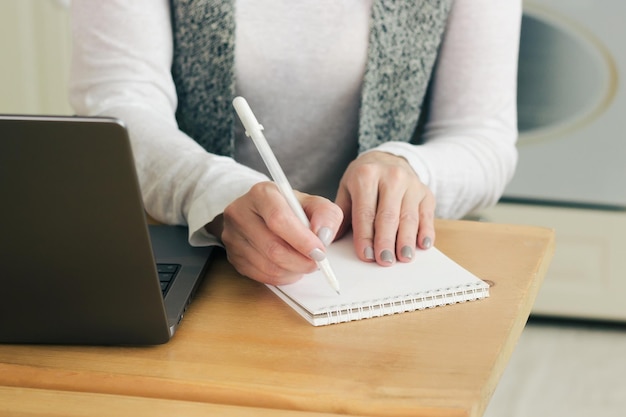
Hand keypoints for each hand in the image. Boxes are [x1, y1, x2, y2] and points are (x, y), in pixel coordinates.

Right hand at [207, 182, 343, 285]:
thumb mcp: (313, 204)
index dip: (302, 240)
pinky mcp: (232, 255)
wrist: (263, 213)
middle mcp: (241, 212)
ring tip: (303, 263)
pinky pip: (260, 276)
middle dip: (300, 261)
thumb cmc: (290, 209)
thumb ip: (326, 215)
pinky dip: (281, 277)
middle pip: (272, 247)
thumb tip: (323, 236)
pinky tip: (289, 267)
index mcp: (262, 193)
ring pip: (267, 265)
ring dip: (292, 271)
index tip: (320, 252)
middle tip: (316, 263)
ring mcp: (233, 236)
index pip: (279, 219)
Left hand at [335, 151, 434, 264]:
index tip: (366, 256)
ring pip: (409, 218)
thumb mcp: (347, 189)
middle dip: (386, 241)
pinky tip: (421, 245)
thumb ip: (341, 214)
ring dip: (406, 241)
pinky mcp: (426, 193)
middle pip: (388, 216)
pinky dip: (425, 232)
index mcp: (366, 175)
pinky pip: (427, 215)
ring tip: (403, 258)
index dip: (365, 236)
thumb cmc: (364, 179)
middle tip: (385, 261)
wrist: (388, 159)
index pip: (365, 212)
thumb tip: (330, 239)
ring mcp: (412, 184)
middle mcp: (391, 177)